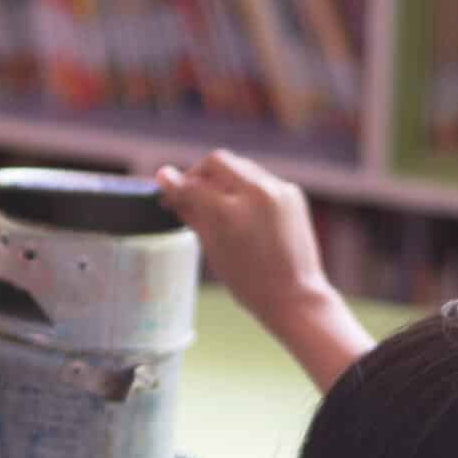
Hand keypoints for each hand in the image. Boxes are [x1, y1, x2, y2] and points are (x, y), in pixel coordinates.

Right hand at [155, 150, 336, 335]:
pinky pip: (261, 179)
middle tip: (189, 190)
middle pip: (216, 162)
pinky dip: (246, 188)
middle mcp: (255, 193)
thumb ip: (191, 212)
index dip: (173, 184)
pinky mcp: (292, 192)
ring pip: (240, 166)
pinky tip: (242, 210)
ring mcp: (278, 190)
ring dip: (223, 179)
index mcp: (229, 213)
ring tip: (216, 203)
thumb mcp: (212, 248)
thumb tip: (169, 190)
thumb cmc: (248, 281)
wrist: (294, 295)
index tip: (163, 185)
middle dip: (199, 173)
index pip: (191, 185)